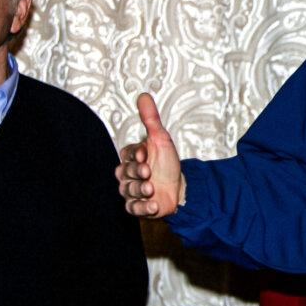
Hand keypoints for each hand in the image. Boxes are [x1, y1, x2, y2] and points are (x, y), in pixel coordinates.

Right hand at [116, 93, 184, 217]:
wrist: (180, 187)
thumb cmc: (168, 163)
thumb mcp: (161, 139)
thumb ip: (150, 119)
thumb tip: (144, 96)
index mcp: (132, 157)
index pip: (126, 154)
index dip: (134, 155)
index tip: (145, 154)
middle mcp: (128, 174)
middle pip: (124, 173)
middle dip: (136, 173)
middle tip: (148, 172)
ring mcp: (131, 191)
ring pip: (127, 191)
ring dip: (140, 190)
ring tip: (152, 189)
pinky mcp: (137, 207)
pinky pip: (133, 209)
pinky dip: (142, 208)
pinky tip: (153, 205)